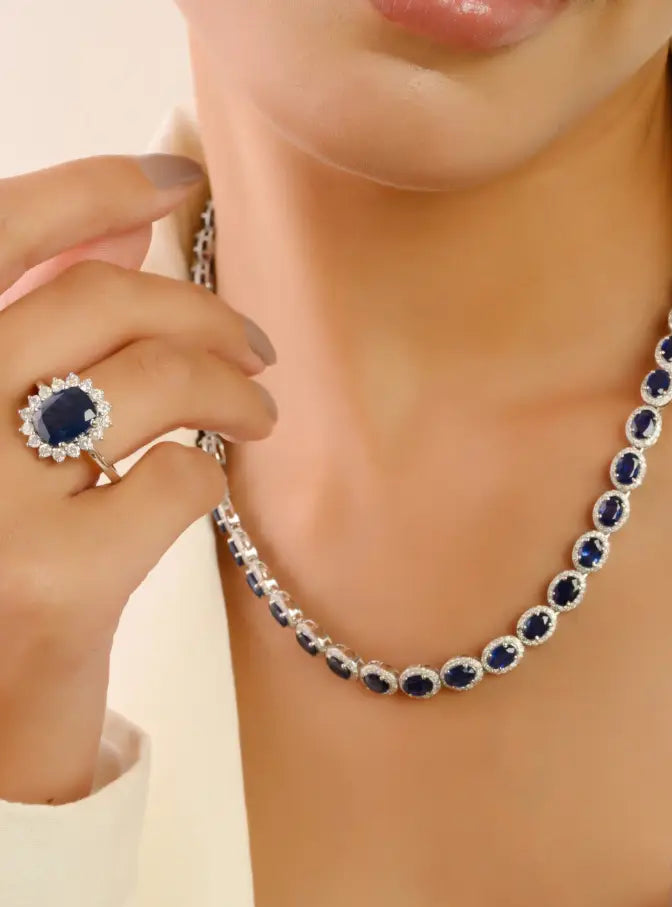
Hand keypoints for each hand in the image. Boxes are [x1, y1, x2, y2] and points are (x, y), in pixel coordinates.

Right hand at [0, 153, 277, 805]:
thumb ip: (44, 322)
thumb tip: (122, 229)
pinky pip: (178, 480)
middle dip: (202, 311)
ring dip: (232, 390)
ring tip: (258, 413)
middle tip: (256, 349)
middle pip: (99, 303)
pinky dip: (211, 475)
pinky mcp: (54, 582)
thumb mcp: (0, 424)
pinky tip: (206, 487)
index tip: (176, 172)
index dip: (90, 186)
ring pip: (151, 384)